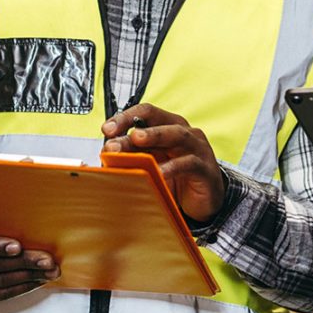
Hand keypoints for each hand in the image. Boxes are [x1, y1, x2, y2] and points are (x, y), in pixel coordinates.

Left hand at [101, 103, 225, 221]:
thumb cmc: (177, 177)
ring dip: (155, 134)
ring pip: (177, 134)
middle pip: (158, 120)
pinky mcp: (205, 167)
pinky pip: (188, 163)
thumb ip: (134, 155)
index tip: (106, 129)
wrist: (205, 200)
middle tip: (115, 140)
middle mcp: (183, 132)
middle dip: (134, 127)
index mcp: (168, 126)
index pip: (146, 112)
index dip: (125, 117)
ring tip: (137, 139)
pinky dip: (172, 167)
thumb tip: (108, 152)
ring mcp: (197, 147)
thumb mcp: (152, 163)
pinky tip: (158, 173)